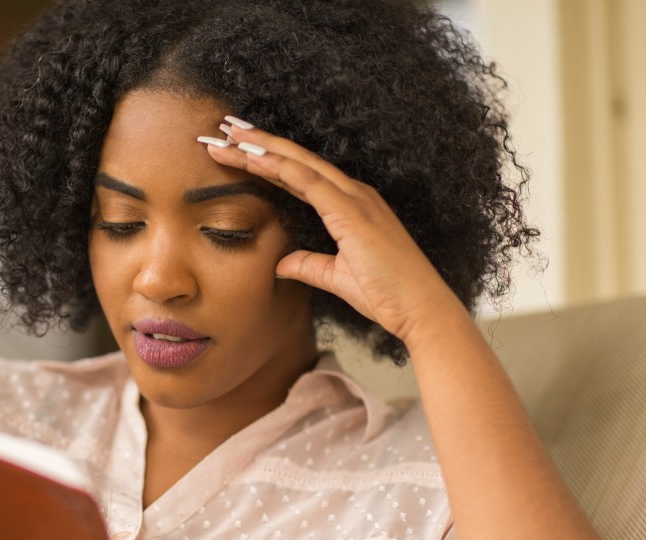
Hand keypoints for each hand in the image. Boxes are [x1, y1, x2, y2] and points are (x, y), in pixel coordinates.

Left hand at [205, 119, 464, 345]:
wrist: (420, 308)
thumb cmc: (387, 294)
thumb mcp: (336, 278)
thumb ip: (309, 266)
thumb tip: (282, 263)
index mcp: (350, 206)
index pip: (299, 175)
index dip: (268, 160)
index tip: (237, 148)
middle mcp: (353, 194)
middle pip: (296, 160)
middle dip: (259, 142)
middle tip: (225, 126)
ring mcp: (355, 198)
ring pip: (298, 163)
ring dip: (262, 147)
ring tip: (229, 133)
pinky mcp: (352, 212)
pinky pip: (309, 181)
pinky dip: (280, 166)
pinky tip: (254, 156)